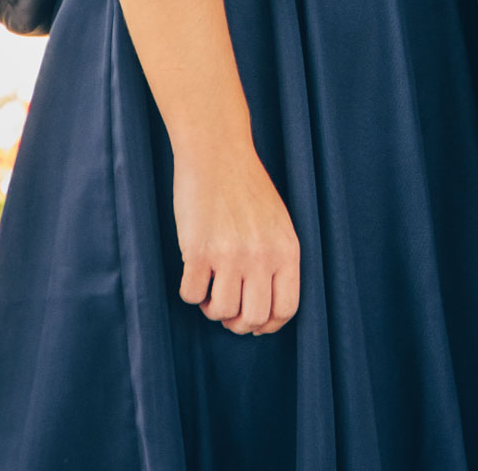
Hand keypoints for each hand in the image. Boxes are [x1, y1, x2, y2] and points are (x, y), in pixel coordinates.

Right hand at [174, 149, 300, 335]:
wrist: (217, 152)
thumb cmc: (246, 187)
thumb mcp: (277, 222)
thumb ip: (276, 261)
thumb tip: (265, 313)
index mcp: (287, 249)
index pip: (286, 309)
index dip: (268, 324)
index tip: (254, 321)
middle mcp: (262, 256)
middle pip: (253, 318)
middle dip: (237, 321)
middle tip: (227, 306)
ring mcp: (230, 255)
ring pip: (221, 312)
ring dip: (212, 306)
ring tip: (211, 285)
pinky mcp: (198, 252)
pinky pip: (192, 295)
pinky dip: (191, 291)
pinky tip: (194, 270)